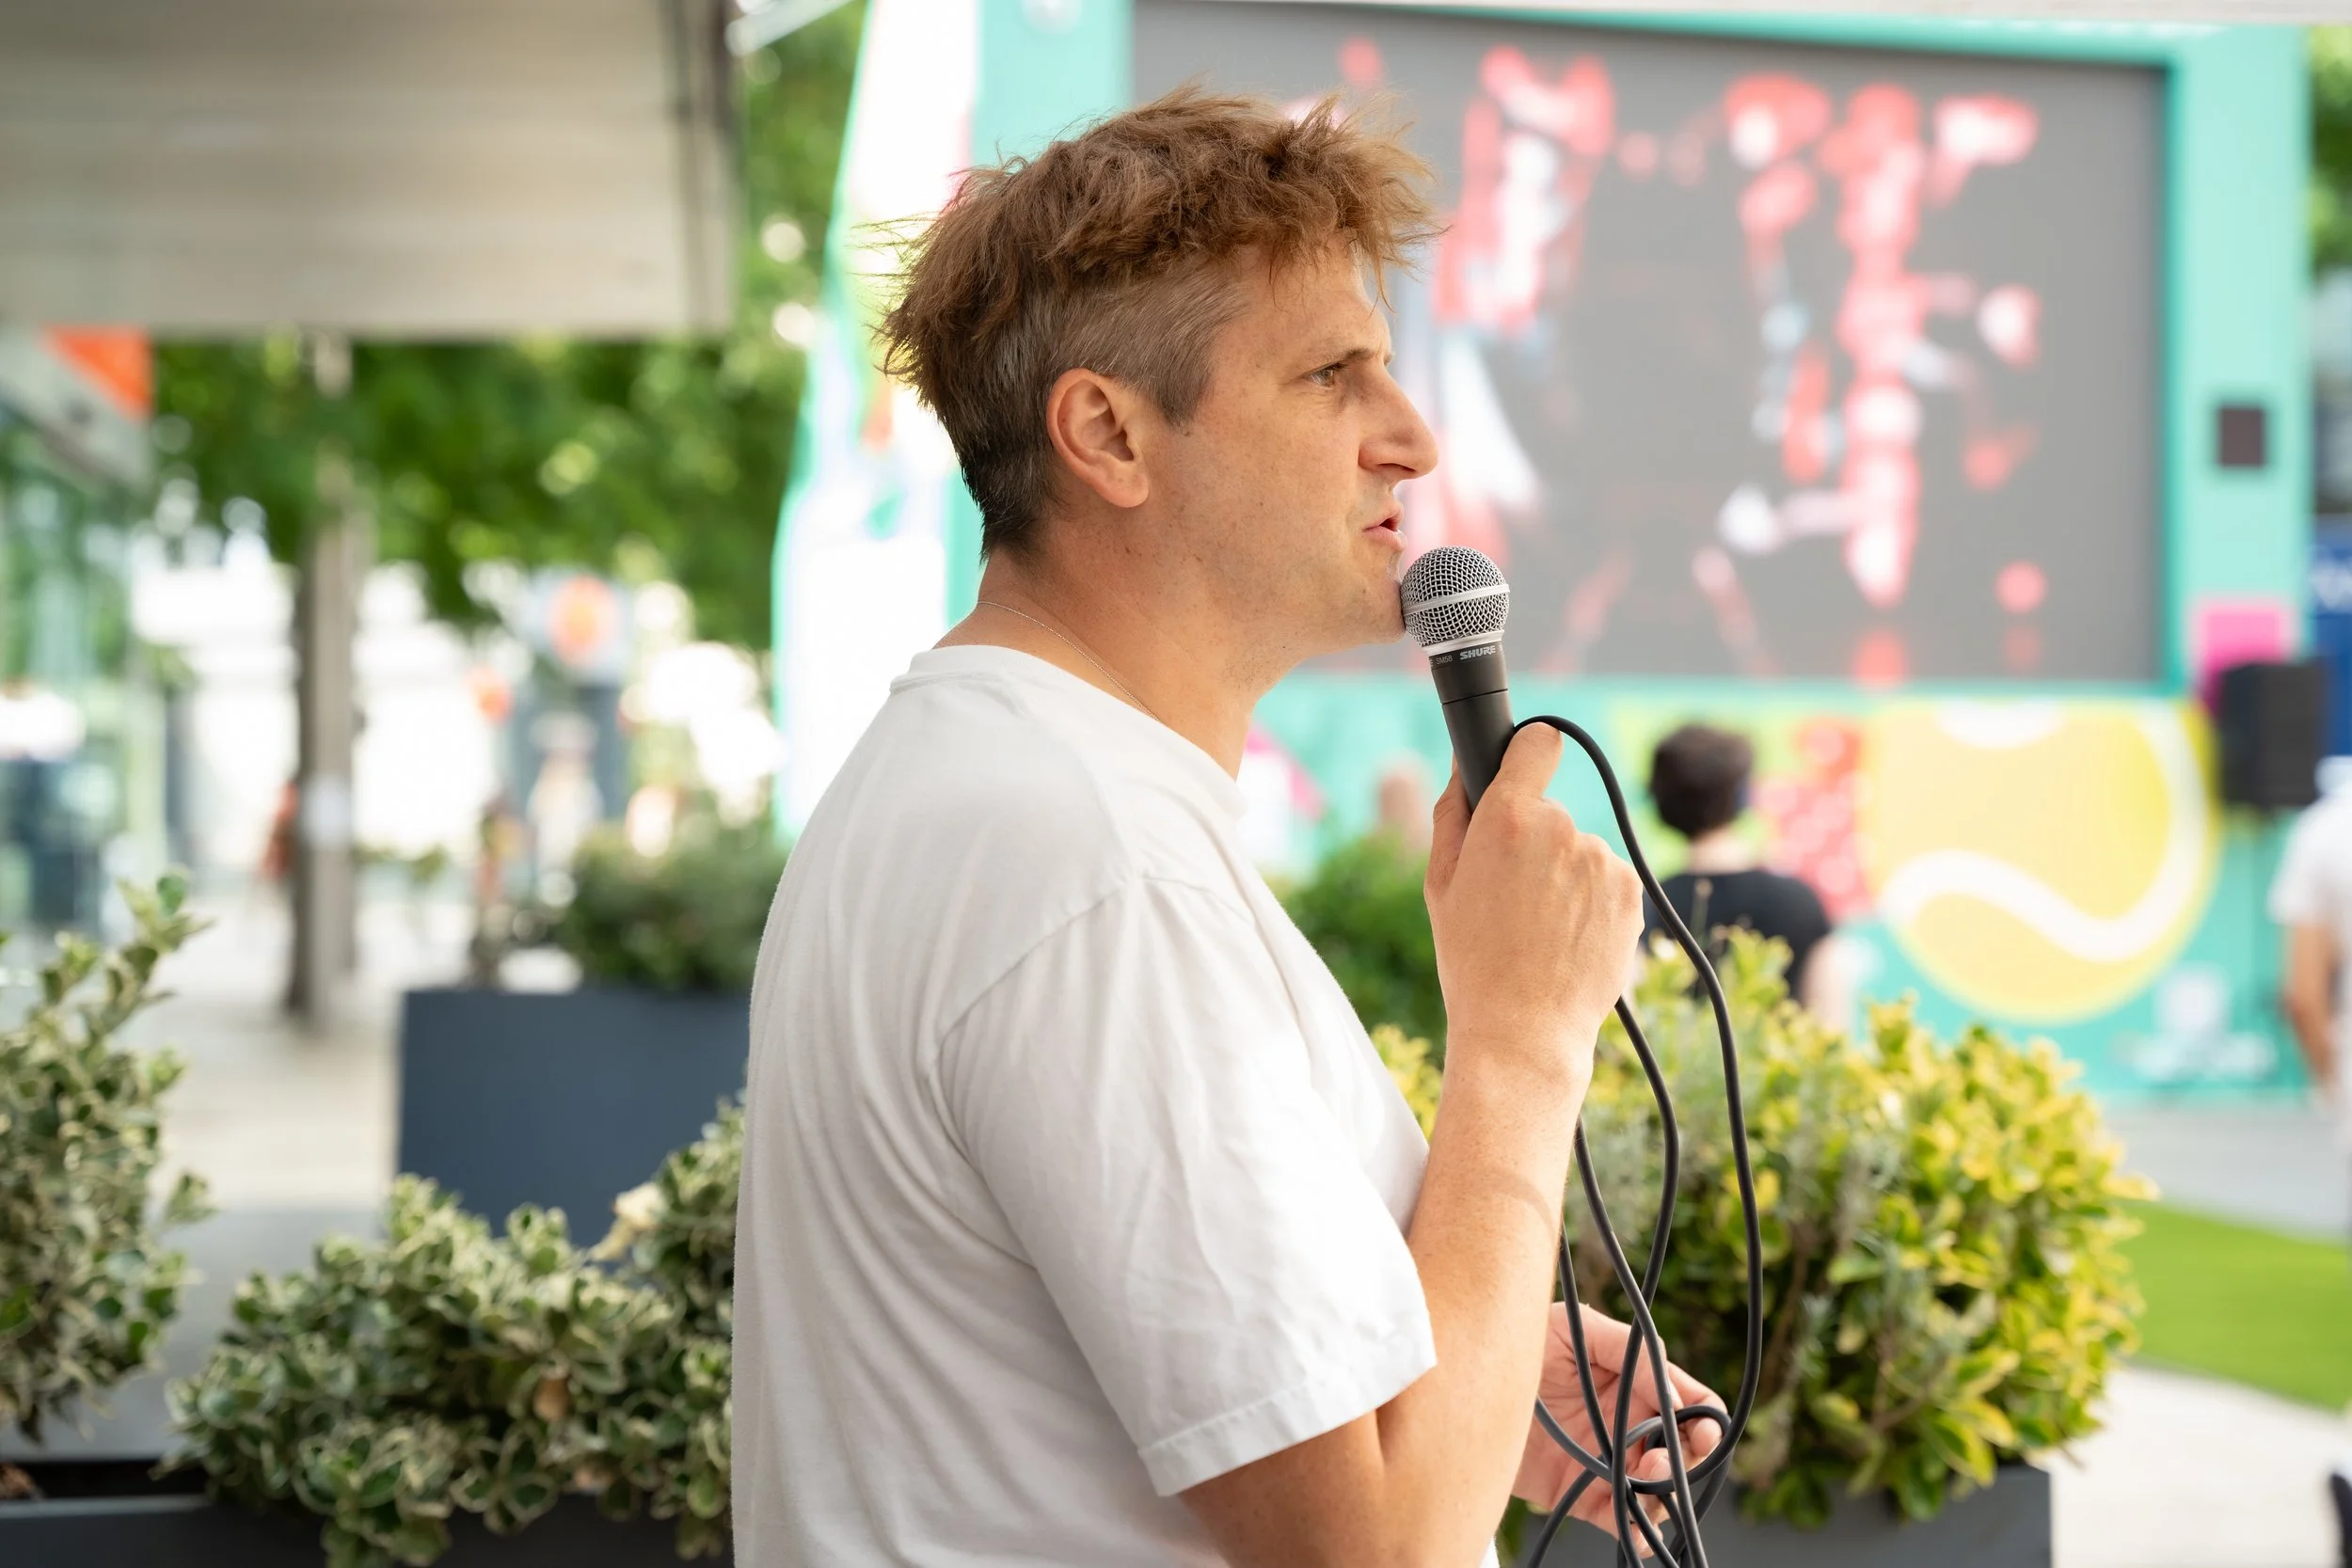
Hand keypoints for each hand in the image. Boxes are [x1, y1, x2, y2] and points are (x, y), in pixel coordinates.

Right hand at [1425, 726, 1645, 1086]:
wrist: (1524, 1029)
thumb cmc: (1471, 958)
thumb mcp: (1440, 883)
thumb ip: (1453, 811)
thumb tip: (1462, 760)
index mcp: (1509, 817)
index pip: (1536, 742)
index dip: (1527, 752)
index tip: (1522, 768)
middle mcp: (1563, 828)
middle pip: (1549, 812)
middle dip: (1532, 841)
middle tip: (1508, 895)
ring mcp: (1603, 861)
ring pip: (1578, 851)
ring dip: (1563, 876)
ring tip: (1538, 928)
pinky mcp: (1632, 893)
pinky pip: (1606, 880)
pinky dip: (1589, 901)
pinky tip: (1566, 938)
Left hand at [1514, 1304, 1724, 1544]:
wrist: (1464, 1388)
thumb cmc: (1518, 1344)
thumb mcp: (1572, 1327)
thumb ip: (1627, 1348)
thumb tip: (1672, 1394)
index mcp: (1635, 1382)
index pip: (1688, 1399)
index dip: (1706, 1417)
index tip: (1706, 1429)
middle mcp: (1629, 1424)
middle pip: (1685, 1450)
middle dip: (1689, 1457)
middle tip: (1664, 1455)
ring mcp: (1609, 1462)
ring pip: (1660, 1489)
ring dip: (1665, 1490)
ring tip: (1646, 1475)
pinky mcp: (1583, 1495)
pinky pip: (1623, 1522)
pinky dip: (1638, 1530)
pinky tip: (1634, 1521)